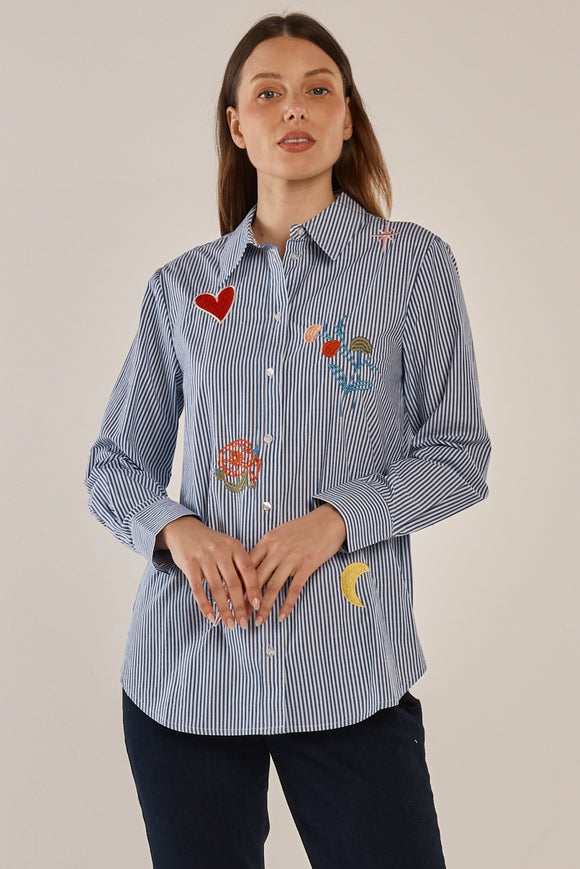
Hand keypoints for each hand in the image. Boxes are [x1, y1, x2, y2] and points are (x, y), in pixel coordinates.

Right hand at [155, 516, 260, 629]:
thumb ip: (238, 565)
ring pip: (217, 589)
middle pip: (234, 583)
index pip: (248, 570)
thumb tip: (250, 594)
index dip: (254, 589)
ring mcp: (204, 557)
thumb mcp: (228, 547)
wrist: (184, 529)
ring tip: (230, 624)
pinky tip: (211, 617)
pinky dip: (205, 605)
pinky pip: (198, 589)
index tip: (258, 605)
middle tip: (244, 623)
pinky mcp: (189, 564)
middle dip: (240, 606)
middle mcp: (220, 550)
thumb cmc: (211, 543)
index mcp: (234, 546)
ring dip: (224, 609)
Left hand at [249, 504, 346, 625]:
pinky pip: (294, 589)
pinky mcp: (307, 565)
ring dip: (264, 607)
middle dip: (246, 600)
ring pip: (273, 587)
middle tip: (240, 616)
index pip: (246, 565)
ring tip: (258, 621)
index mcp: (267, 541)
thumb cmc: (303, 527)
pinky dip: (287, 604)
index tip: (228, 597)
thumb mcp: (280, 533)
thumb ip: (266, 548)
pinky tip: (282, 616)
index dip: (237, 583)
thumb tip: (252, 565)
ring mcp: (291, 558)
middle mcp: (276, 550)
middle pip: (256, 579)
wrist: (328, 521)